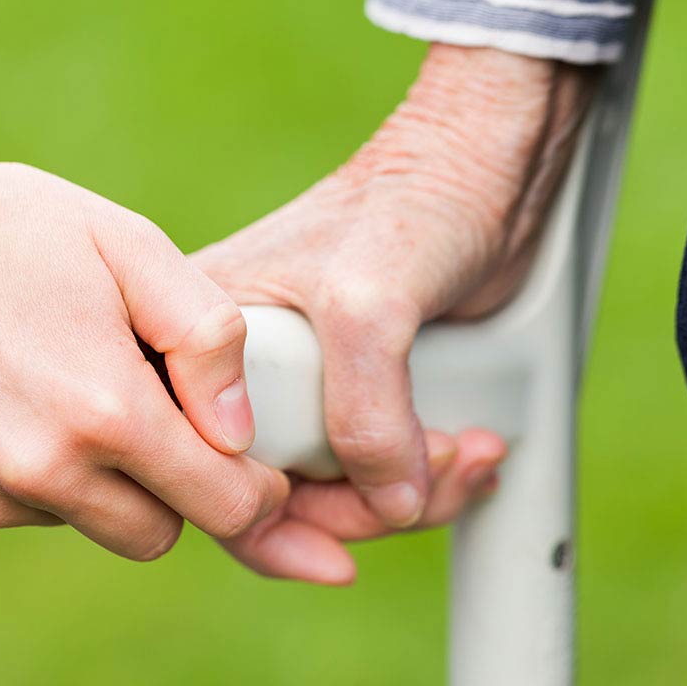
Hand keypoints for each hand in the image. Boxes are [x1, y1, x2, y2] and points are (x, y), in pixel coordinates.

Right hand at [0, 161, 287, 560]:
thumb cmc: (9, 230)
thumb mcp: (130, 246)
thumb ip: (207, 339)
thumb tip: (239, 433)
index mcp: (107, 414)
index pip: (225, 509)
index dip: (256, 491)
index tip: (252, 461)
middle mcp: (44, 474)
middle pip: (157, 536)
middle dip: (176, 492)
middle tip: (157, 419)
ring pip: (85, 523)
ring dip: (99, 483)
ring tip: (66, 388)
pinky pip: (18, 510)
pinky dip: (33, 475)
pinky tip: (7, 400)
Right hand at [195, 44, 597, 582]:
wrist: (483, 167)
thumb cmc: (407, 204)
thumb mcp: (367, 306)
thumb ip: (362, 412)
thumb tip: (386, 504)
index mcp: (203, 343)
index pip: (208, 465)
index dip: (268, 513)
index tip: (351, 518)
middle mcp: (240, 373)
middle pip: (271, 494)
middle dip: (359, 507)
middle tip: (427, 481)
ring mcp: (300, 387)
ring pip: (329, 492)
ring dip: (407, 494)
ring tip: (468, 456)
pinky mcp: (355, 395)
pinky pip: (372, 471)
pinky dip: (424, 477)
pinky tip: (468, 454)